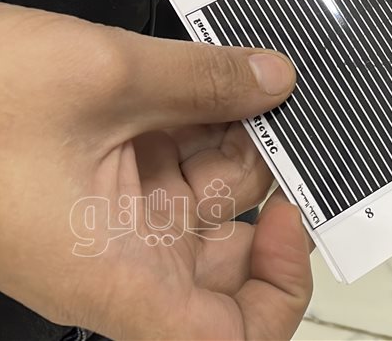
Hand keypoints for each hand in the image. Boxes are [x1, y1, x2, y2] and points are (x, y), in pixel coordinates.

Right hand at [0, 1, 309, 338]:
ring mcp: (110, 216)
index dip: (277, 294)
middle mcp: (119, 258)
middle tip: (290, 131)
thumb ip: (203, 79)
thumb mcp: (101, 76)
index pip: (225, 338)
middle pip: (227, 262)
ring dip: (240, 143)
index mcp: (117, 274)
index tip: (292, 224)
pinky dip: (205, 123)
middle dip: (267, 195)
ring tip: (257, 83)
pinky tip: (223, 77)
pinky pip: (174, 163)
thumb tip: (272, 79)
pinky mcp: (99, 177)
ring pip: (208, 201)